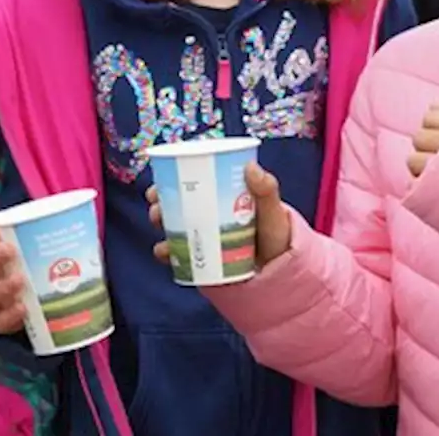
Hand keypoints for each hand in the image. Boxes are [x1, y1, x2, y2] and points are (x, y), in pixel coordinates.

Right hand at [147, 162, 292, 269]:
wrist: (282, 271)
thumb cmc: (277, 235)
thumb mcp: (273, 211)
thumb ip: (266, 191)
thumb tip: (251, 166)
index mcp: (223, 195)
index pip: (193, 180)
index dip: (172, 177)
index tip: (161, 179)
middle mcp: (209, 213)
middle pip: (178, 202)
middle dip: (161, 201)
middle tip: (156, 205)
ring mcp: (204, 236)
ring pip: (174, 225)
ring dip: (161, 223)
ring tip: (159, 225)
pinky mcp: (202, 258)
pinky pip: (179, 253)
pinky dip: (168, 252)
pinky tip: (164, 252)